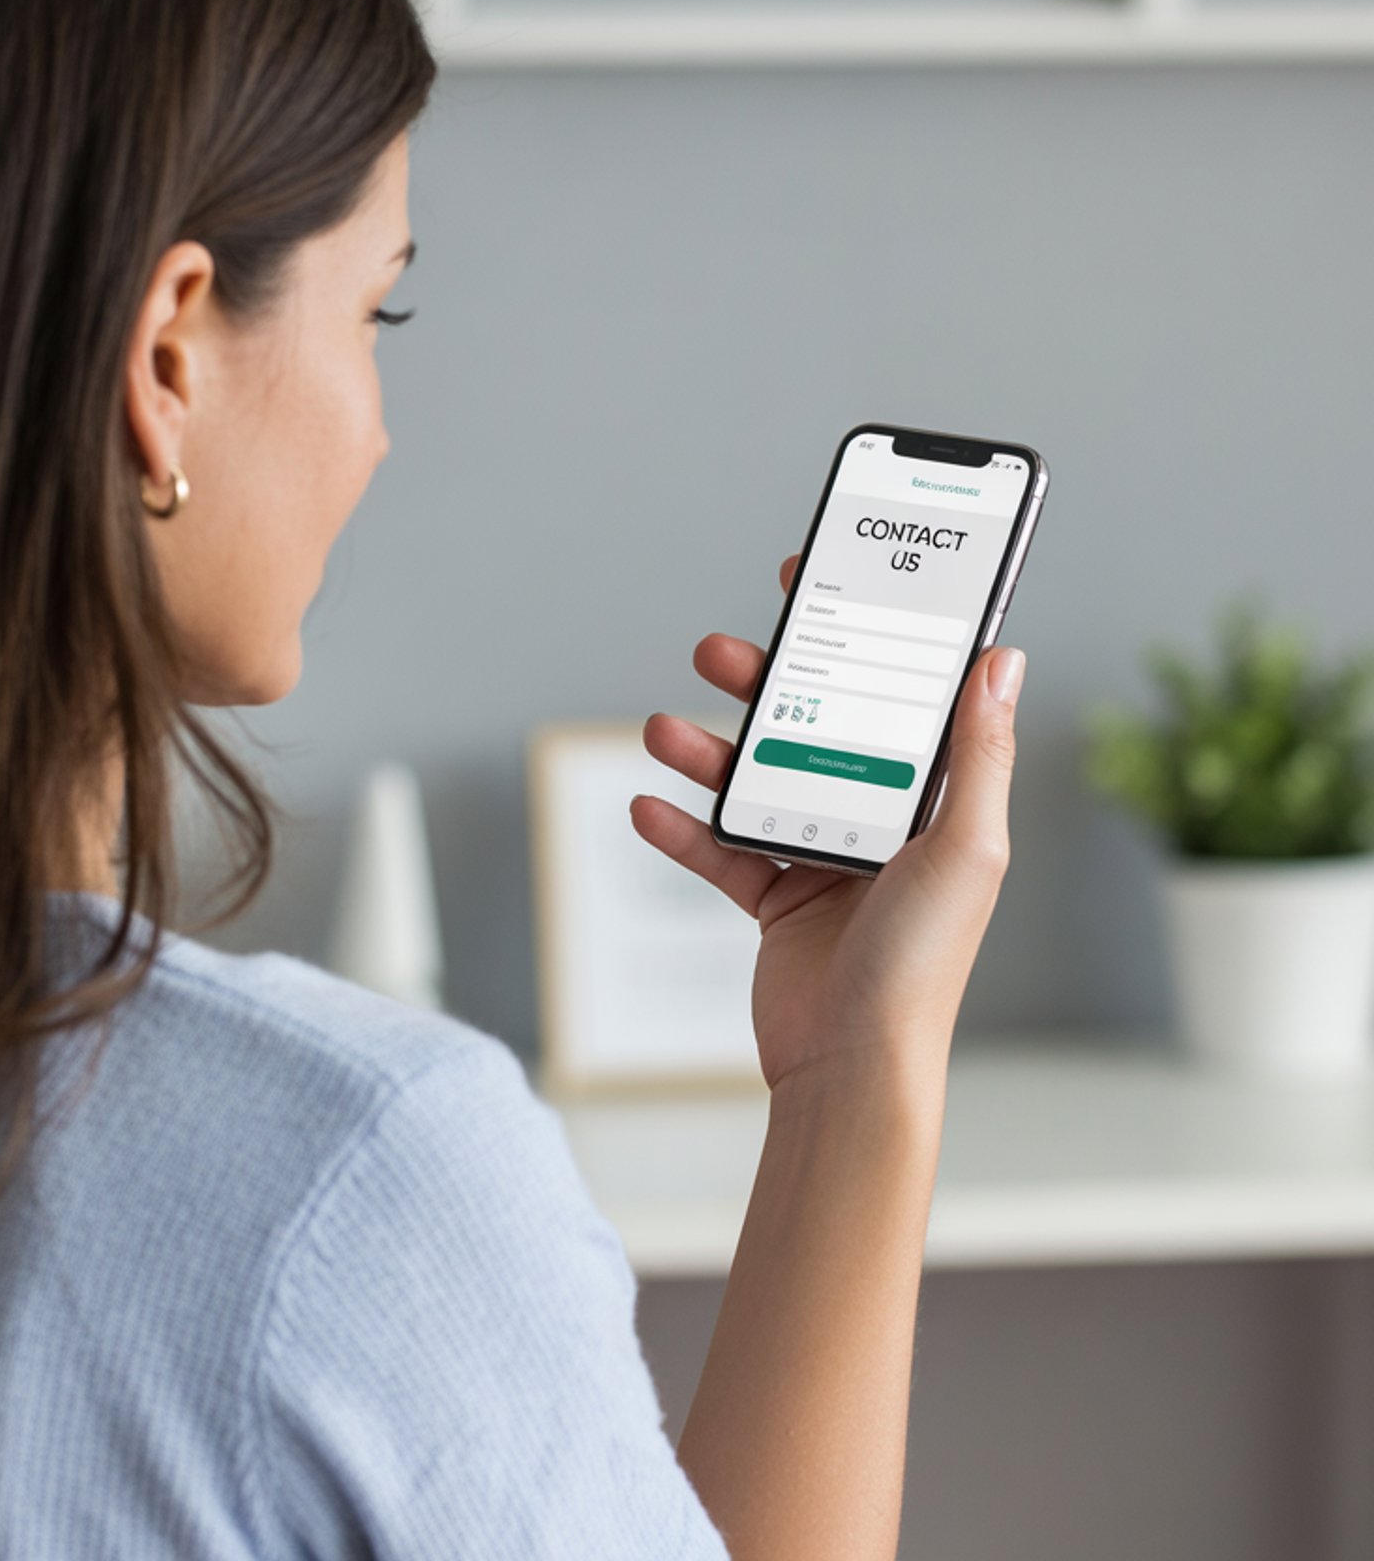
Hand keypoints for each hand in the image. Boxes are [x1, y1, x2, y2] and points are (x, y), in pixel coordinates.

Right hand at [631, 554, 1025, 1093]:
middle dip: (763, 685)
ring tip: (662, 731)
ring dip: (705, 752)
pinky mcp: (773, 899)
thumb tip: (1003, 660)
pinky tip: (646, 808)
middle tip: (720, 649)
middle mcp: (878, 819)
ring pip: (753, 779)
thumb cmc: (921, 966)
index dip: (862, 635)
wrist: (851, 1069)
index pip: (896, 697)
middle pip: (811, 726)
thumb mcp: (964, 849)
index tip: (821, 581)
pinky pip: (717, 848)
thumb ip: (977, 755)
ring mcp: (821, 857)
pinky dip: (679, 829)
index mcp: (931, 800)